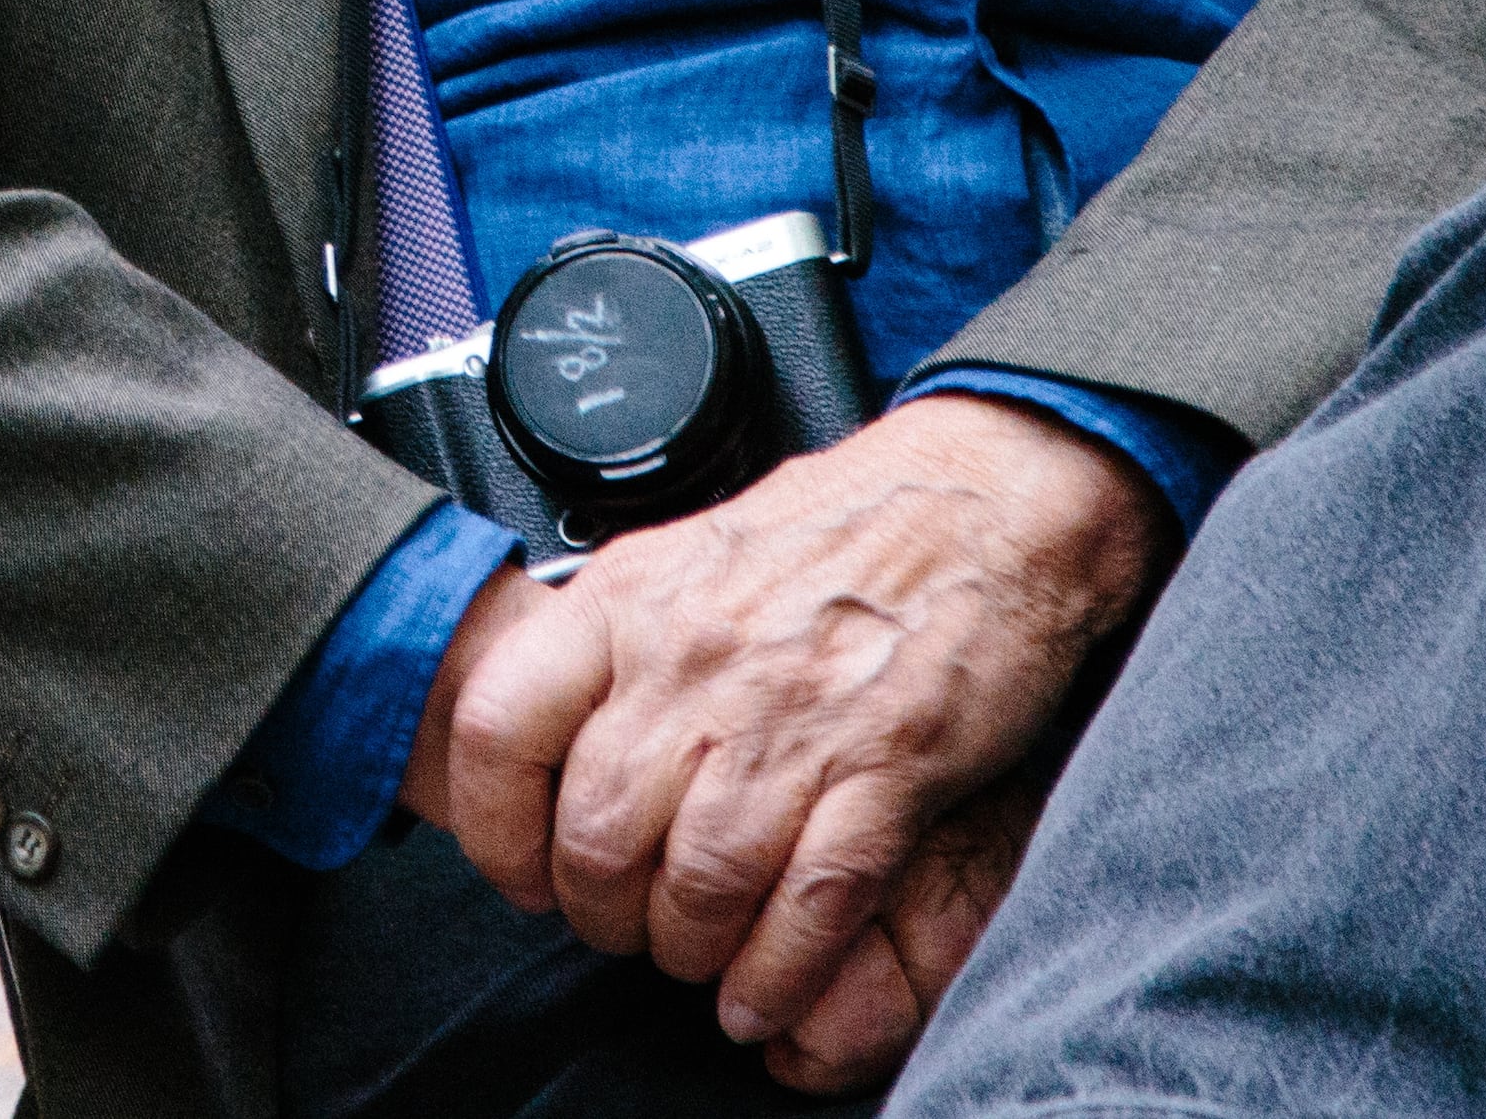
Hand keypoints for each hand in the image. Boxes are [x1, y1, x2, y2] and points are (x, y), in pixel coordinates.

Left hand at [398, 397, 1162, 1052]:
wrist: (991, 494)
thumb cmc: (845, 525)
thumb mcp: (689, 550)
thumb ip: (615, 636)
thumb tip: (546, 724)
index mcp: (627, 598)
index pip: (498, 729)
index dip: (494, 828)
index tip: (522, 871)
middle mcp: (692, 659)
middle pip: (597, 838)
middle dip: (603, 914)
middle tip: (626, 927)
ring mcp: (790, 717)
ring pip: (696, 887)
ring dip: (690, 949)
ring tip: (699, 955)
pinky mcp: (888, 766)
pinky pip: (808, 905)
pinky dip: (779, 971)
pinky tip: (763, 992)